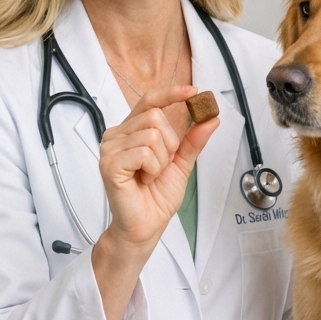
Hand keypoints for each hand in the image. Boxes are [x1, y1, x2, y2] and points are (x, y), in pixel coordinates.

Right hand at [97, 85, 218, 251]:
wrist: (146, 227)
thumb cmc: (156, 198)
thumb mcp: (181, 163)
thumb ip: (193, 140)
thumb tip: (211, 118)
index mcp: (130, 131)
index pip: (149, 101)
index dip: (171, 93)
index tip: (193, 92)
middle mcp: (116, 135)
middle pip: (155, 117)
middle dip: (169, 145)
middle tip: (159, 167)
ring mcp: (110, 148)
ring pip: (152, 134)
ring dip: (161, 160)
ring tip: (149, 176)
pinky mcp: (109, 163)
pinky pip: (144, 152)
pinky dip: (153, 168)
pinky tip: (143, 180)